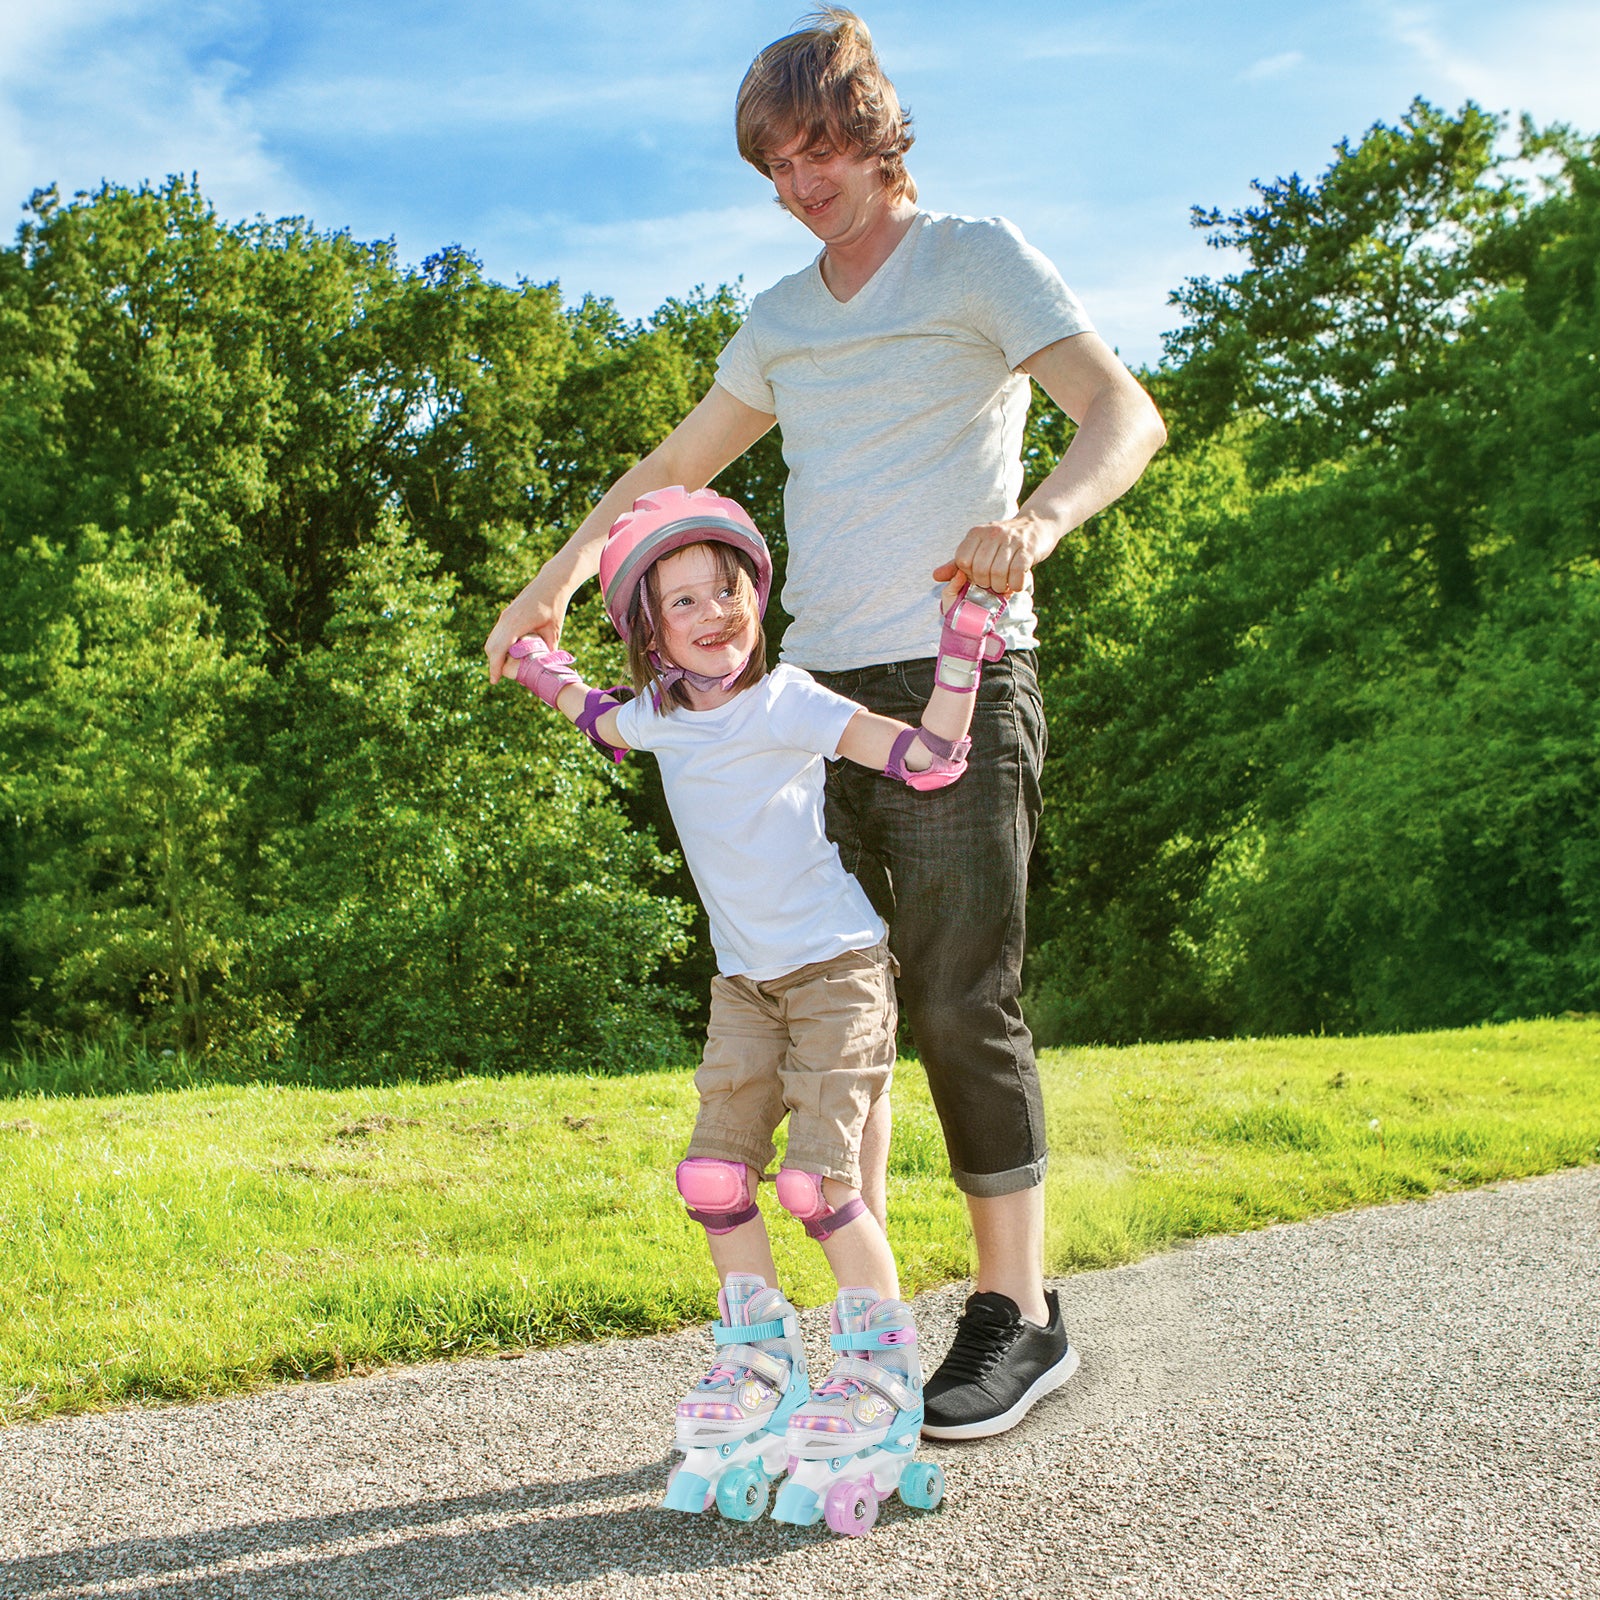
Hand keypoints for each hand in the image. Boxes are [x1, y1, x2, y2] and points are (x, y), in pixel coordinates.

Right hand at [485, 574, 569, 684]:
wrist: (552, 583)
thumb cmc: (554, 606)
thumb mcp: (553, 631)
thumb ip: (547, 650)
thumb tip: (545, 668)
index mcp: (515, 623)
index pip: (498, 649)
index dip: (495, 667)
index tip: (494, 681)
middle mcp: (506, 619)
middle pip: (491, 647)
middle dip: (493, 663)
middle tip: (500, 677)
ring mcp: (505, 616)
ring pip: (492, 640)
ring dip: (495, 654)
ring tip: (505, 667)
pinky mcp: (507, 614)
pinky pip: (497, 633)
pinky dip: (499, 645)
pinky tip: (509, 653)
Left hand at [933, 512, 1053, 606]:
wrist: (1037, 525)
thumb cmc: (1004, 542)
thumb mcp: (979, 547)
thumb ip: (957, 563)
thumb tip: (936, 576)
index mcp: (976, 533)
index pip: (962, 560)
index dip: (969, 574)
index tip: (979, 575)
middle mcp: (992, 534)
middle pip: (980, 569)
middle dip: (986, 583)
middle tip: (993, 583)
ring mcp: (1011, 540)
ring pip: (998, 573)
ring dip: (1001, 586)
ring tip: (1004, 585)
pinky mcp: (1028, 549)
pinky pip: (1017, 573)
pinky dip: (1015, 584)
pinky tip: (1016, 583)